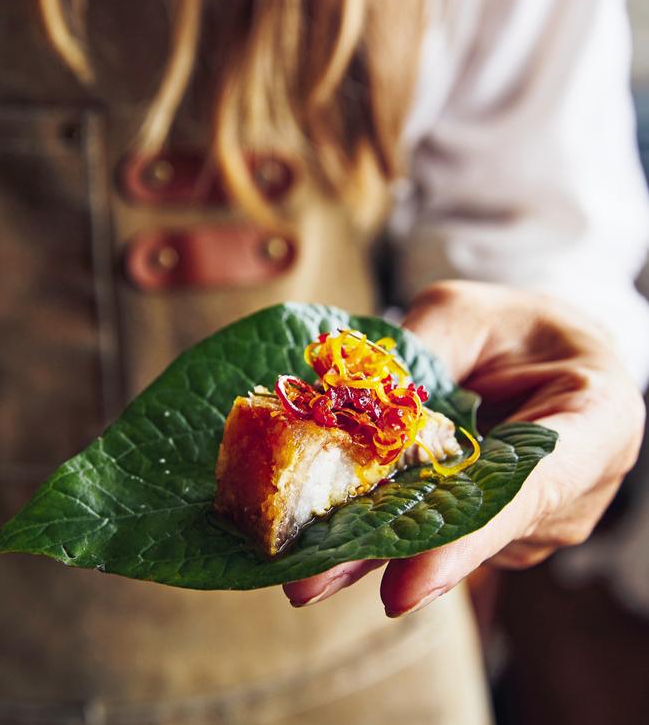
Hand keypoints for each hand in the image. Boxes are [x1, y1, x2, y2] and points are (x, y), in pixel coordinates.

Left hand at [283, 281, 644, 615]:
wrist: (540, 349)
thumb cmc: (511, 324)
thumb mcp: (464, 312)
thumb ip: (420, 352)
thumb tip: (346, 400)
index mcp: (596, 419)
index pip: (533, 488)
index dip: (467, 540)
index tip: (403, 585)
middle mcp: (575, 489)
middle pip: (476, 530)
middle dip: (388, 558)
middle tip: (308, 582)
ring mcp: (536, 520)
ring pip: (450, 538)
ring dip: (375, 546)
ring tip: (301, 556)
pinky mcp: (497, 532)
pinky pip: (440, 531)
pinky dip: (386, 530)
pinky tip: (333, 529)